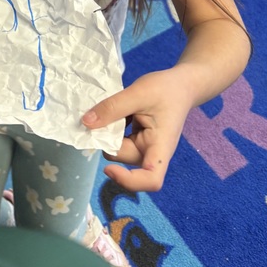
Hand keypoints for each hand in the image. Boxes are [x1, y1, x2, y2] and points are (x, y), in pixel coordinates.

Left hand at [81, 68, 194, 192]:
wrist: (180, 85)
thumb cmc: (165, 90)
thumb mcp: (138, 93)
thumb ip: (112, 108)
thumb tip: (86, 124)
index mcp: (160, 147)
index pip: (151, 179)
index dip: (129, 181)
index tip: (108, 168)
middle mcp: (152, 152)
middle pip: (124, 158)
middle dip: (109, 140)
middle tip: (102, 114)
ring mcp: (144, 147)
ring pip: (117, 148)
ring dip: (109, 132)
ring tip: (113, 109)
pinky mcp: (138, 140)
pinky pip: (118, 140)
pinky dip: (112, 129)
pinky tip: (115, 112)